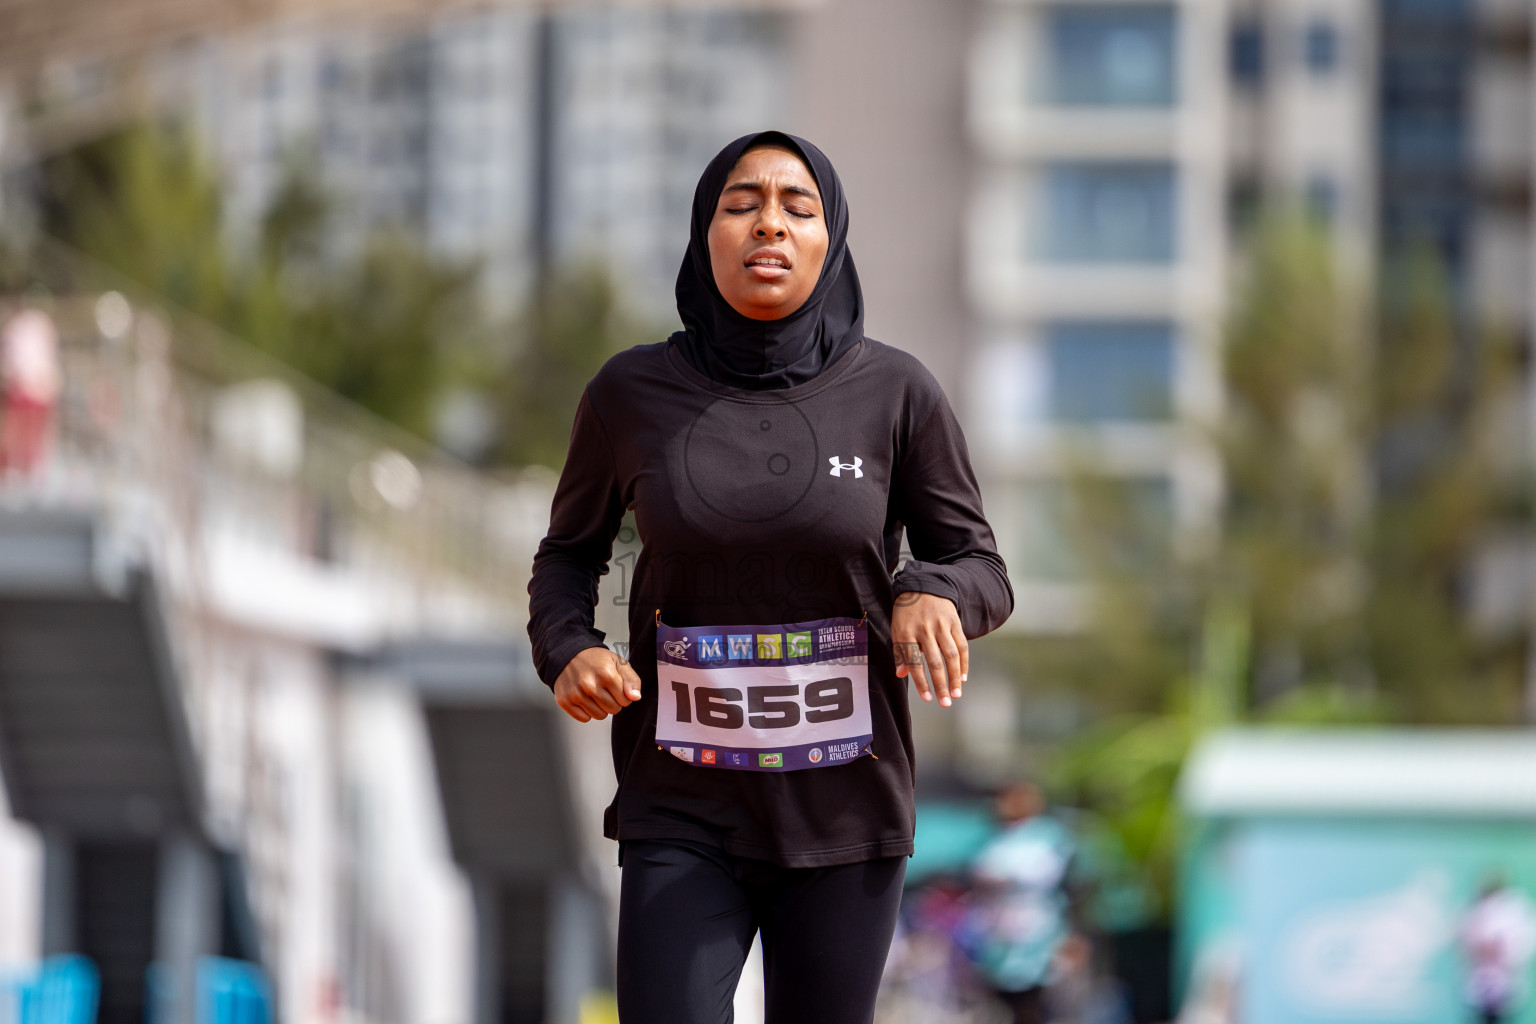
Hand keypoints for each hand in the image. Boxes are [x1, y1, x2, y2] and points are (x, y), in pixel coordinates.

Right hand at [553, 646, 642, 722]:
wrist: (567, 654)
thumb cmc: (595, 659)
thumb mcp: (618, 662)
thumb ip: (631, 680)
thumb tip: (635, 697)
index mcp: (606, 674)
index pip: (626, 701)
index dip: (623, 695)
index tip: (616, 686)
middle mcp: (589, 685)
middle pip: (613, 710)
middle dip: (613, 702)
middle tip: (604, 689)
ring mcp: (576, 694)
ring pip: (599, 716)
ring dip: (600, 708)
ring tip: (594, 693)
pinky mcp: (565, 701)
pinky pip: (584, 718)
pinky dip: (586, 711)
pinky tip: (584, 698)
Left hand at [892, 591, 967, 706]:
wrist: (923, 586)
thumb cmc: (906, 614)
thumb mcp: (897, 630)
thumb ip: (900, 652)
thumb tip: (901, 675)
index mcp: (907, 633)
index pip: (915, 662)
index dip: (921, 682)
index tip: (927, 698)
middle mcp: (924, 629)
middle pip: (935, 661)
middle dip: (941, 684)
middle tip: (945, 703)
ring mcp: (941, 625)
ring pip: (951, 655)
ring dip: (955, 677)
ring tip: (957, 693)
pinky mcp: (954, 622)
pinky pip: (962, 645)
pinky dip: (964, 662)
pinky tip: (964, 677)